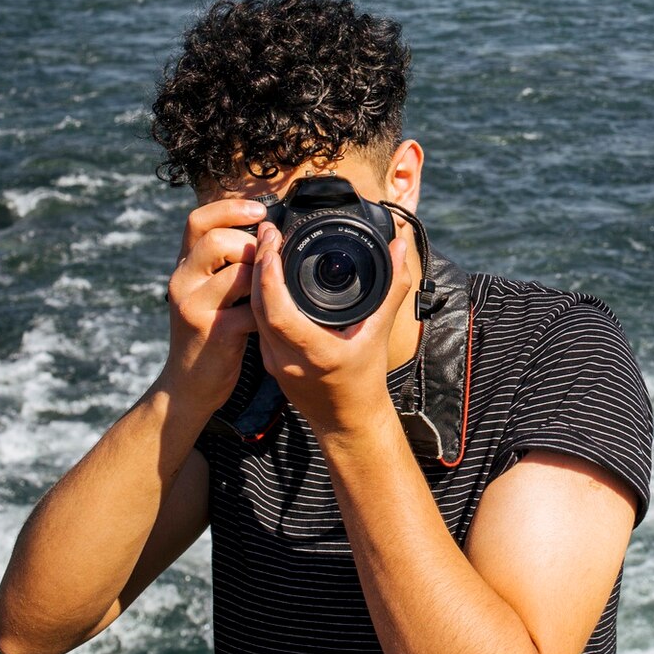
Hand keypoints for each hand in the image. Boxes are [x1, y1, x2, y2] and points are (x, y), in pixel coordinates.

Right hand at [159, 198, 265, 416]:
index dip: (230, 208)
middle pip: (217, 239)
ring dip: (264, 277)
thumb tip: (266, 231)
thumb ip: (224, 263)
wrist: (188, 385)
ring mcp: (195, 307)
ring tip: (270, 290)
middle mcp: (182, 281)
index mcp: (184, 267)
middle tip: (267, 262)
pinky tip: (271, 318)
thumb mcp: (207, 292)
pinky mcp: (215, 332)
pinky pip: (253, 308)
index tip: (261, 210)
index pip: (197, 220)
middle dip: (252, 245)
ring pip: (238, 272)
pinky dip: (270, 310)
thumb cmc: (209, 332)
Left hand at [249, 220, 412, 432]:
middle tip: (267, 232)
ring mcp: (273, 361)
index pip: (278, 312)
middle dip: (259, 265)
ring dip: (257, 278)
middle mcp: (287, 358)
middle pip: (259, 306)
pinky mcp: (267, 361)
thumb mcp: (380, 333)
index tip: (273, 244)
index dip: (270, 276)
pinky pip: (257, 322)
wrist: (347, 421)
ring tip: (266, 245)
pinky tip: (266, 274)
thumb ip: (391, 287)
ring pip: (254, 313)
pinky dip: (260, 295)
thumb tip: (399, 246)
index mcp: (315, 352)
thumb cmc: (365, 381)